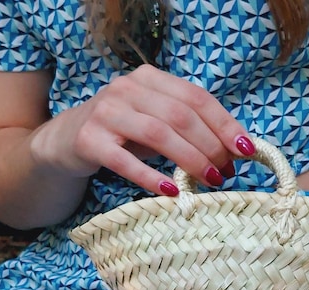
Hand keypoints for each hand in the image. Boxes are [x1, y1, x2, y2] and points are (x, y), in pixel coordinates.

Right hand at [30, 65, 252, 194]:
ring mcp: (106, 113)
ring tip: (210, 181)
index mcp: (149, 79)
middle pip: (181, 116)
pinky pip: (126, 162)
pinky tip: (171, 191)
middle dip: (211, 146)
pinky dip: (152, 177)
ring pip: (159, 134)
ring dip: (190, 160)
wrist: (62, 144)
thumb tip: (232, 151)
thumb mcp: (154, 124)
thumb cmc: (120, 137)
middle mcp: (127, 89)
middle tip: (226, 172)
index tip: (245, 149)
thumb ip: (186, 129)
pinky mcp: (89, 141)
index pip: (196, 98)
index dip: (224, 124)